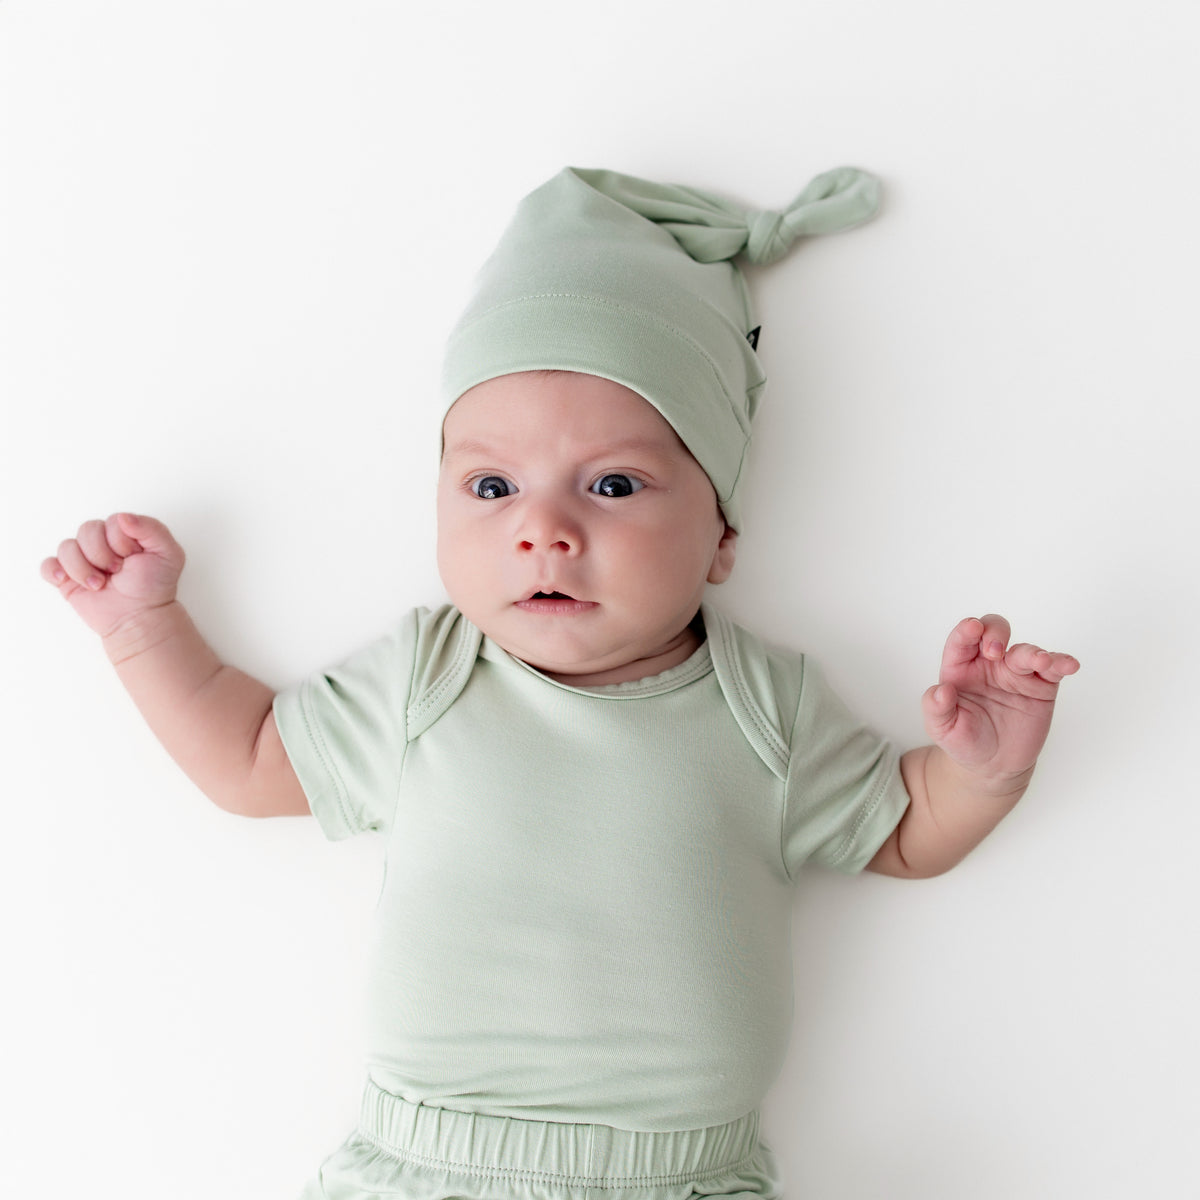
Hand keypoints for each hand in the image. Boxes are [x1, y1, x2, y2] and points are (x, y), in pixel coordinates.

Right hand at [41, 513, 185, 637]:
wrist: (140, 617)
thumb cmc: (155, 585)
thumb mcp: (168, 553)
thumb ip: (152, 529)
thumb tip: (123, 517)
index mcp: (123, 532)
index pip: (111, 522)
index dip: (121, 542)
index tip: (133, 558)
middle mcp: (100, 542)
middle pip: (87, 530)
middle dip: (102, 555)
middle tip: (117, 572)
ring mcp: (82, 559)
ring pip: (66, 547)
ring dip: (83, 569)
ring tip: (100, 585)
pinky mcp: (67, 577)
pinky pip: (48, 565)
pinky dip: (54, 571)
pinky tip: (67, 581)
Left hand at [921, 614, 1078, 786]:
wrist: (993, 765)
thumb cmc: (964, 740)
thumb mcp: (941, 728)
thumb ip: (936, 708)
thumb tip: (941, 690)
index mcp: (960, 668)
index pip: (962, 640)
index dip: (966, 630)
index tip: (972, 628)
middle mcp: (988, 664)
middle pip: (994, 632)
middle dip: (996, 633)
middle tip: (995, 653)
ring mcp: (1015, 673)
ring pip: (1025, 651)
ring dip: (1033, 652)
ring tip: (1040, 661)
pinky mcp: (1041, 686)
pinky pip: (1053, 668)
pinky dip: (1062, 662)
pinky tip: (1068, 665)